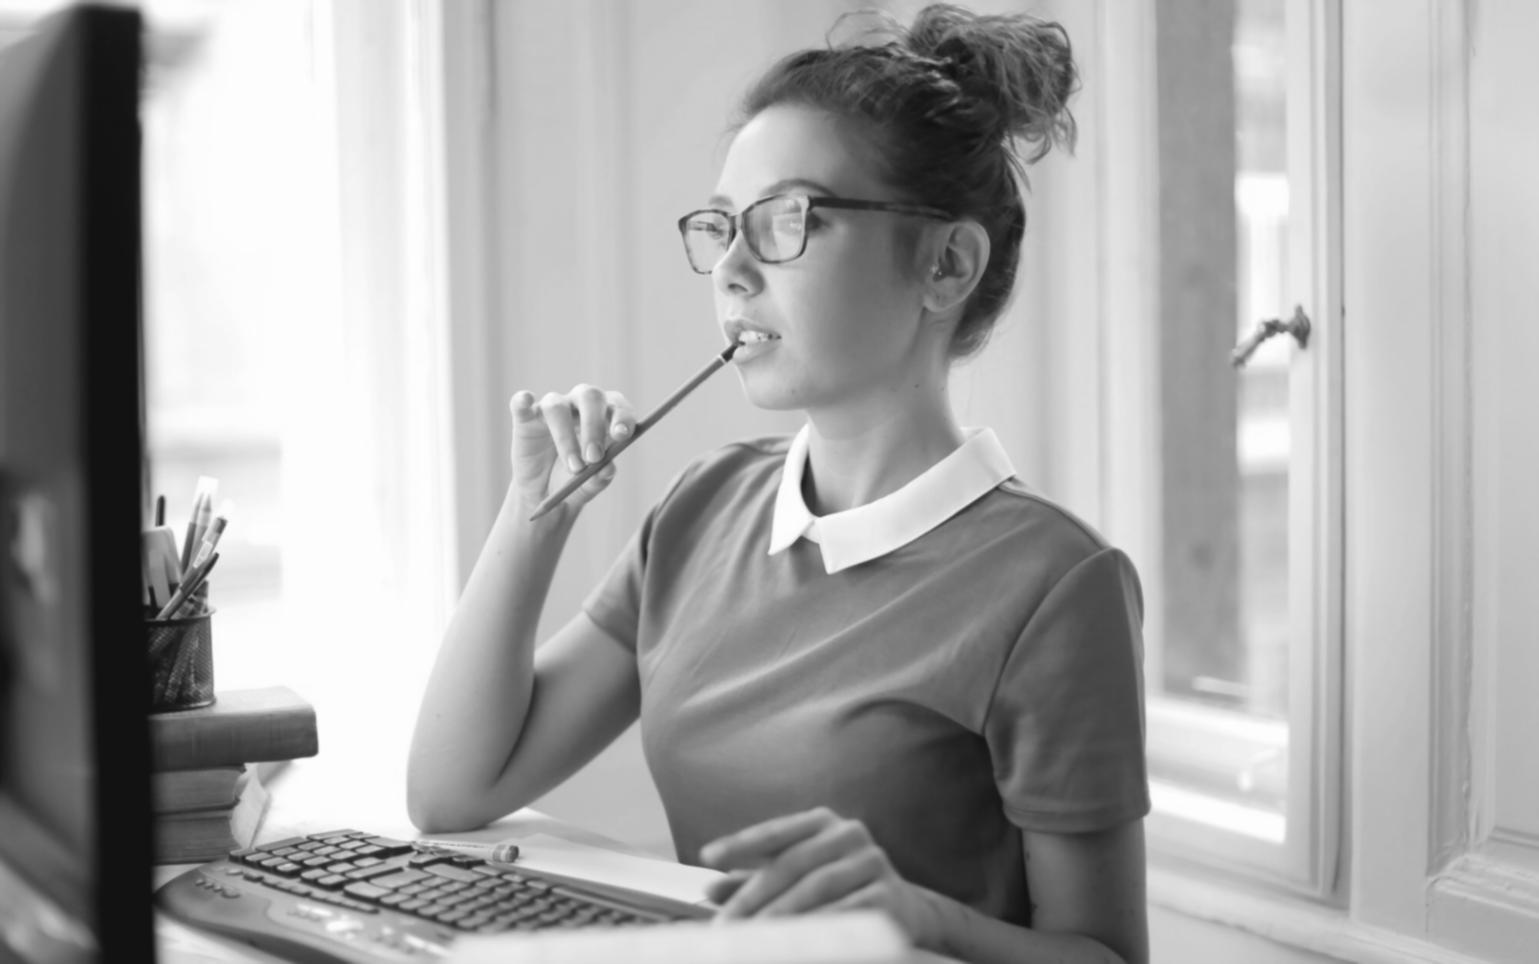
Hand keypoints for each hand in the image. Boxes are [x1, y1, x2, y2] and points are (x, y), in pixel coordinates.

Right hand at [508, 384, 636, 514]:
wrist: (544, 496)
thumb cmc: (576, 484)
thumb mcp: (589, 487)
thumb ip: (599, 478)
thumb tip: (607, 469)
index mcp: (605, 417)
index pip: (618, 406)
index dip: (622, 416)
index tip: (622, 435)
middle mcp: (580, 406)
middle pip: (590, 398)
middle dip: (594, 426)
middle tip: (594, 457)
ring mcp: (552, 410)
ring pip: (557, 407)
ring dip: (566, 437)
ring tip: (574, 468)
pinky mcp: (526, 419)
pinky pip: (521, 404)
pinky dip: (523, 400)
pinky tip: (526, 401)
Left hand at [698, 807, 940, 944]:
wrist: (904, 910)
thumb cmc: (839, 888)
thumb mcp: (797, 877)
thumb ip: (755, 878)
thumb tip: (710, 888)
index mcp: (823, 822)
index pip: (776, 831)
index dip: (741, 842)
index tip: (708, 857)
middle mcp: (849, 833)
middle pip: (792, 863)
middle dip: (753, 896)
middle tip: (725, 923)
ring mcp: (872, 862)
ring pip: (817, 888)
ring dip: (780, 915)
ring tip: (752, 936)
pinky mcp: (888, 894)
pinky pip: (845, 912)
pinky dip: (817, 926)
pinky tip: (795, 942)